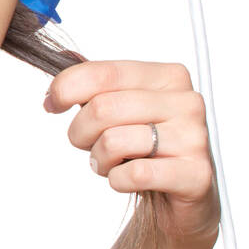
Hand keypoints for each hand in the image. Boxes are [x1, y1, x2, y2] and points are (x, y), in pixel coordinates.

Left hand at [43, 59, 220, 245]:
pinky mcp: (196, 173)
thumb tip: (61, 57)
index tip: (53, 103)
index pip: (103, 73)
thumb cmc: (146, 146)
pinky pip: (134, 174)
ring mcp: (194, 137)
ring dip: (99, 159)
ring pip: (114, 142)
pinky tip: (128, 178)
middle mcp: (186, 101)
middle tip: (89, 144)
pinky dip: (117, 181)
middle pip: (103, 108)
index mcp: (167, 76)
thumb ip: (93, 81)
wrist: (181, 191)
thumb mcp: (120, 106)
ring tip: (113, 162)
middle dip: (80, 132)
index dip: (65, 89)